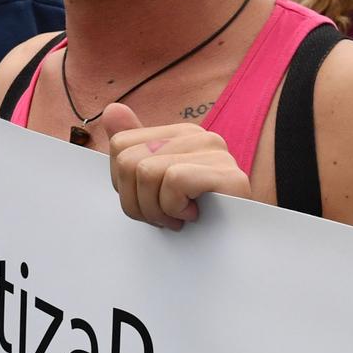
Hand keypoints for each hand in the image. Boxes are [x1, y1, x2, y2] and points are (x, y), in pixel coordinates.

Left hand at [95, 103, 250, 229]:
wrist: (240, 243)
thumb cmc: (196, 216)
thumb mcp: (156, 186)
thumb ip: (133, 149)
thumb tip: (112, 109)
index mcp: (178, 134)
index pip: (120, 145)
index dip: (123, 184)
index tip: (149, 202)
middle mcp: (198, 135)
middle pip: (128, 161)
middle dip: (136, 202)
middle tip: (162, 217)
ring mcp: (215, 152)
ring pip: (147, 172)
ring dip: (156, 210)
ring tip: (177, 219)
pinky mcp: (228, 175)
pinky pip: (174, 181)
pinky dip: (175, 207)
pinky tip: (192, 216)